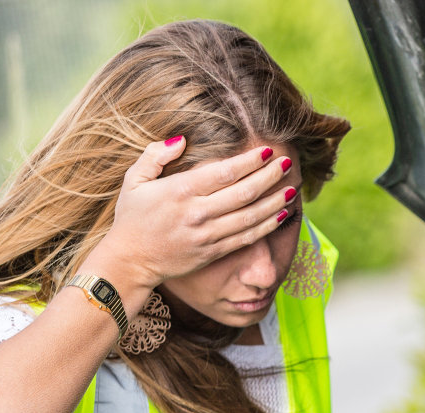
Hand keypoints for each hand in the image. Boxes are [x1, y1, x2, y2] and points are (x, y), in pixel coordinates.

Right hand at [88, 137, 298, 291]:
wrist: (131, 261)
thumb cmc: (132, 217)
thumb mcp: (134, 180)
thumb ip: (155, 155)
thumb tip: (182, 140)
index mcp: (180, 191)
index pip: (224, 173)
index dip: (249, 161)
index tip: (267, 150)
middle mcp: (198, 213)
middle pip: (244, 193)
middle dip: (270, 177)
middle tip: (287, 163)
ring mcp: (208, 235)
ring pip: (251, 217)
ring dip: (276, 201)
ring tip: (294, 187)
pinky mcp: (214, 251)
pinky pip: (248, 238)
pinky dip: (268, 226)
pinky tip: (283, 214)